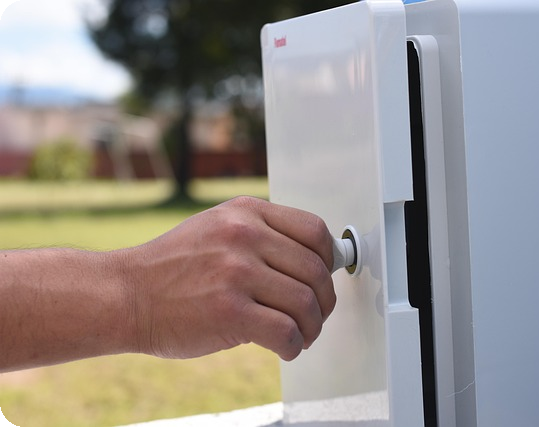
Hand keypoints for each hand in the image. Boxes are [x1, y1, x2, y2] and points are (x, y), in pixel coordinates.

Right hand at [124, 196, 335, 361]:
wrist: (126, 295)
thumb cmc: (172, 267)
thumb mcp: (217, 228)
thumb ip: (262, 235)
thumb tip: (314, 261)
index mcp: (246, 213)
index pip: (314, 229)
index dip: (330, 257)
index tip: (326, 276)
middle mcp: (244, 236)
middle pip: (315, 269)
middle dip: (324, 300)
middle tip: (317, 315)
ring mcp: (236, 273)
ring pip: (306, 303)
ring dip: (313, 327)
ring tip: (303, 335)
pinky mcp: (229, 312)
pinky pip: (286, 332)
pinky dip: (295, 346)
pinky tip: (286, 348)